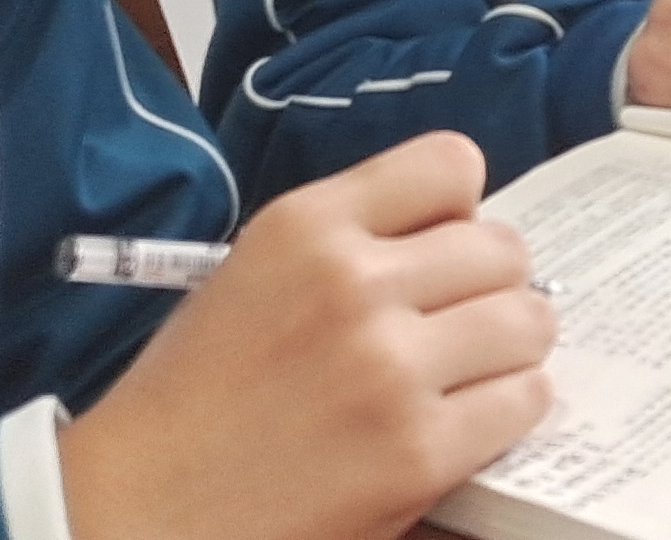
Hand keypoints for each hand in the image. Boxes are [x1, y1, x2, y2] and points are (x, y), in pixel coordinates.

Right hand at [61, 133, 552, 539]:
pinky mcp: (418, 451)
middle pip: (504, 248)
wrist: (141, 506)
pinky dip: (507, 411)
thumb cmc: (193, 398)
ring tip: (470, 374)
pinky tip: (465, 424)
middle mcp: (354, 282)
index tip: (444, 248)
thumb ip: (350, 244)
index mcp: (306, 225)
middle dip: (492, 287)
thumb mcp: (254, 275)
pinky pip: (524, 399)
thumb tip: (459, 241)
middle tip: (462, 325)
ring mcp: (390, 368)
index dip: (460, 211)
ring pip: (530, 321)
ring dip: (510, 349)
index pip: (451, 165)